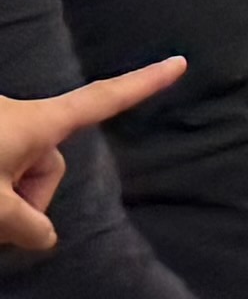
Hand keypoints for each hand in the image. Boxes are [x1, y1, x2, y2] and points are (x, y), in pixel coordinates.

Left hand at [0, 51, 179, 251]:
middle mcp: (13, 117)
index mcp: (33, 124)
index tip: (178, 62)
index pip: (101, 101)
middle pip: (46, 159)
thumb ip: (24, 225)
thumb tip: (40, 237)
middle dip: (29, 198)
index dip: (142, 84)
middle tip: (2, 232)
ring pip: (11, 168)